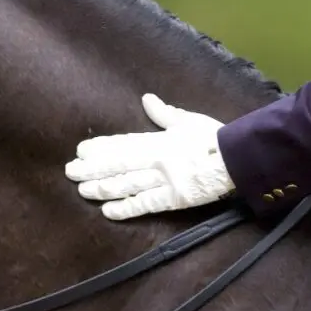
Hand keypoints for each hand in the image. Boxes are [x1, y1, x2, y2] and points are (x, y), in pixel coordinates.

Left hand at [65, 94, 234, 219]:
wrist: (240, 157)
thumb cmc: (216, 136)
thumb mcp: (189, 120)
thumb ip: (165, 113)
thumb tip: (147, 99)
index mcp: (159, 139)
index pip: (124, 143)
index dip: (101, 147)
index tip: (81, 149)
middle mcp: (157, 158)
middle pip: (118, 164)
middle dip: (92, 168)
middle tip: (70, 171)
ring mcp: (165, 179)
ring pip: (127, 183)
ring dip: (102, 187)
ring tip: (81, 190)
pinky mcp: (175, 198)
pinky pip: (147, 203)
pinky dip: (127, 207)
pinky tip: (108, 211)